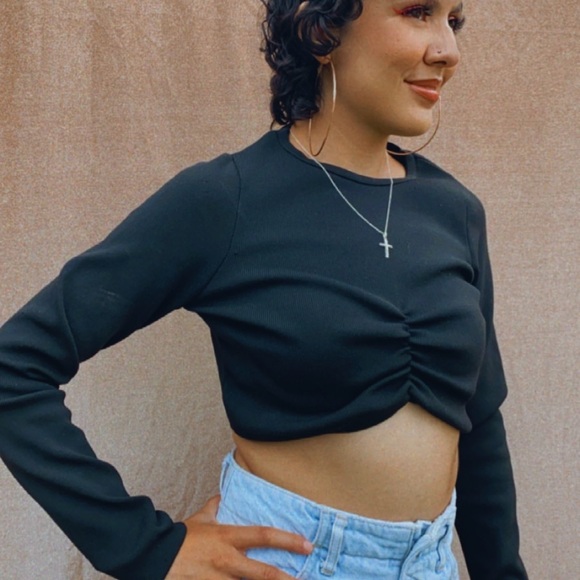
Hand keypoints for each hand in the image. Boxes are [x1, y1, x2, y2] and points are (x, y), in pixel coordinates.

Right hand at [166, 495, 313, 578]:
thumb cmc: (180, 537)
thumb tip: (222, 495)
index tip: (307, 545)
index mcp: (228, 538)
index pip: (264, 535)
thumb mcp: (200, 519)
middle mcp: (227, 561)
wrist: (153, 555)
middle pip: (263, 574)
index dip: (287, 540)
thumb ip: (214, 507)